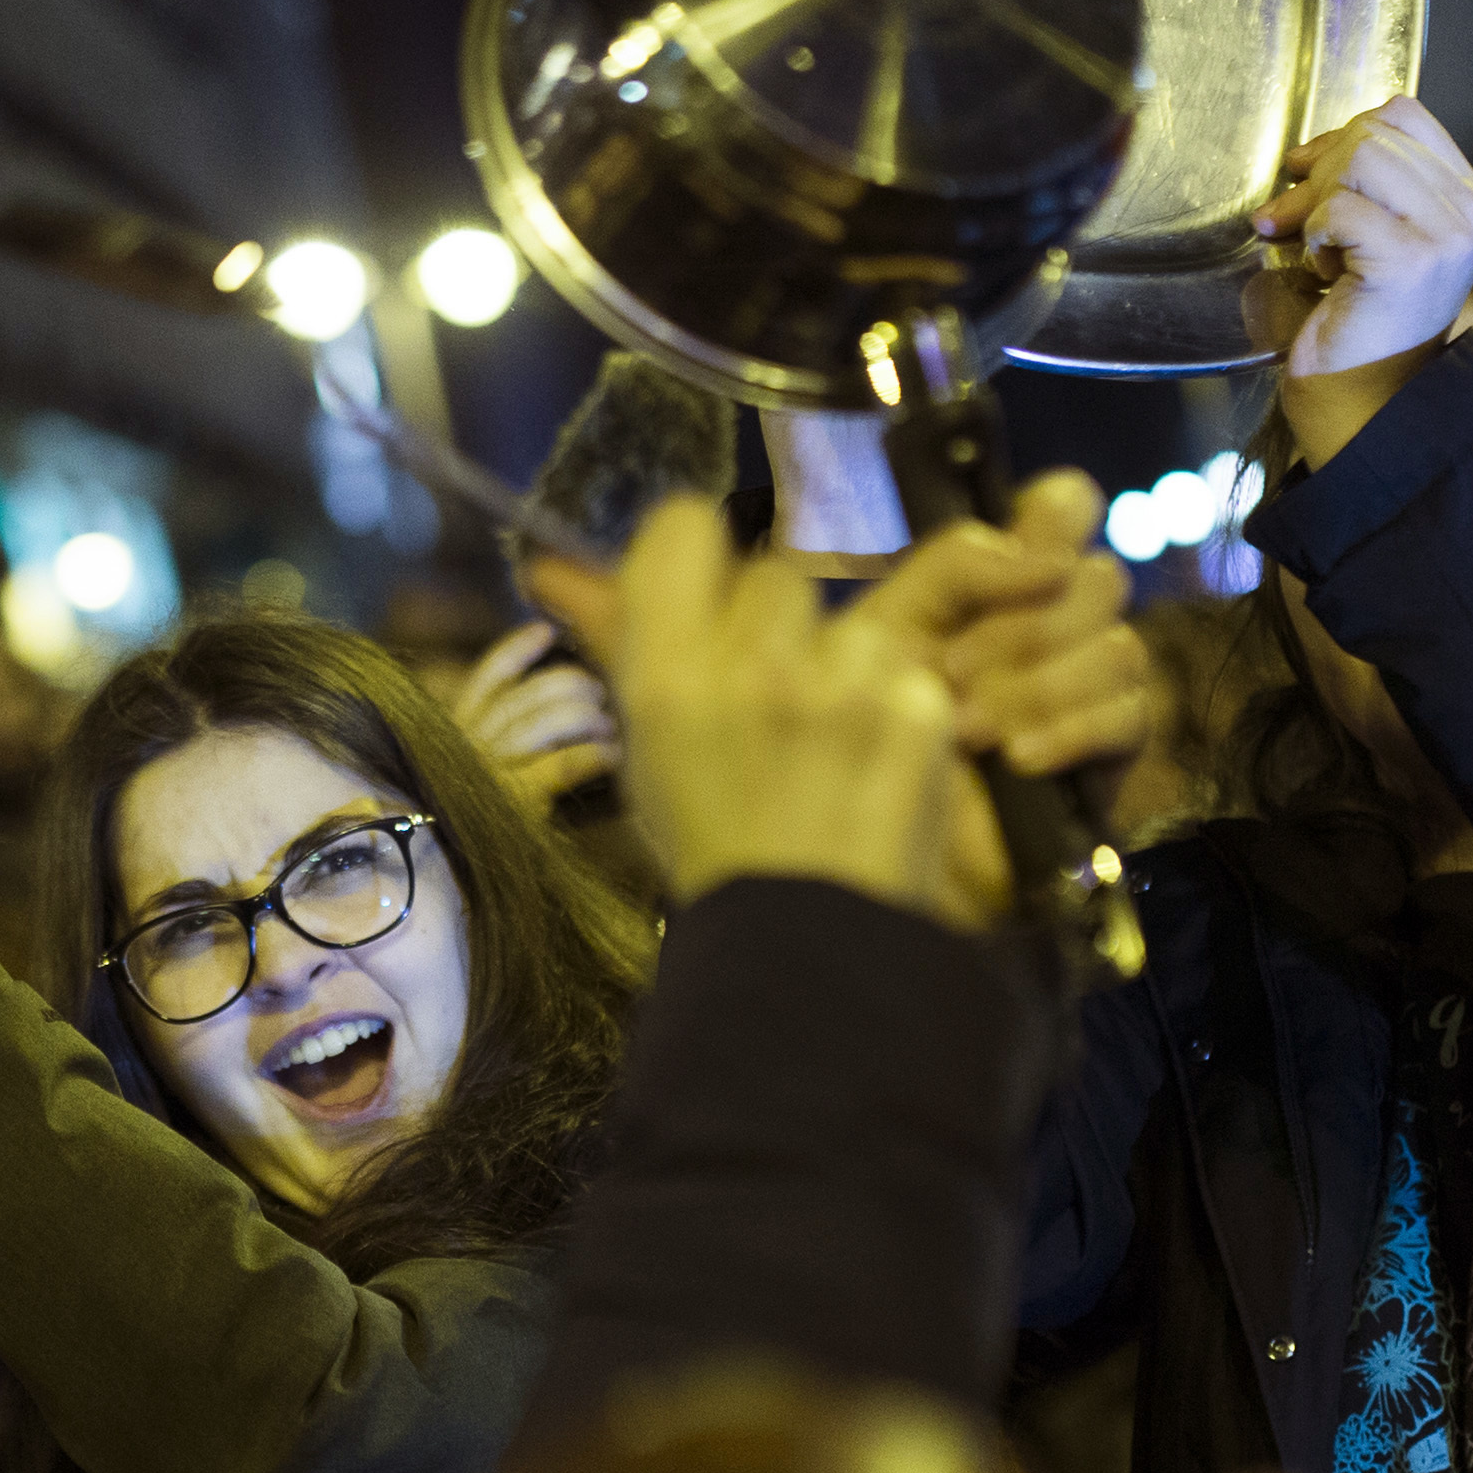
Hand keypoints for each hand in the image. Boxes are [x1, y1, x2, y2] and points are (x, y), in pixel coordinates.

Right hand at [447, 620, 620, 810]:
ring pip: (543, 722)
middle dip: (568, 684)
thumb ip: (499, 737)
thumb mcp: (474, 772)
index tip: (546, 630)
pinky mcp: (513, 803)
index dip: (517, 649)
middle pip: (524, 695)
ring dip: (585, 716)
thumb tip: (555, 701)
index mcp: (457, 734)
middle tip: (598, 691)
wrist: (451, 877)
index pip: (486, 678)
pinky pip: (561, 765)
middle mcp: (468, 747)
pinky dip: (593, 754)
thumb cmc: (477, 824)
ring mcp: (488, 774)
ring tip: (609, 724)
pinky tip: (613, 755)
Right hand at [605, 498, 962, 917]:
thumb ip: (617, 642)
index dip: (697, 554)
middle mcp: (754, 665)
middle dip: (776, 627)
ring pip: (849, 620)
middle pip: (775, 575)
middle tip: (774, 701)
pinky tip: (875, 768)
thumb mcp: (647, 751)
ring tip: (831, 746)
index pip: (684, 526)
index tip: (704, 598)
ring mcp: (844, 686)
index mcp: (669, 675)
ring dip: (843, 668)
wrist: (808, 945)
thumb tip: (553, 565)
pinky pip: (905, 672)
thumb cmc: (712, 849)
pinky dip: (896, 713)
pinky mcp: (918, 709)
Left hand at [853, 473, 1156, 923]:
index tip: (1023, 560)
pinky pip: (1130, 715)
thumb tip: (1046, 549)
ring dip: (1036, 686)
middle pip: (1098, 579)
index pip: (1066, 510)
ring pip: (1119, 647)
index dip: (1058, 517)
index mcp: (998, 585)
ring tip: (968, 733)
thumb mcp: (880, 636)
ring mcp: (1089, 692)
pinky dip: (1072, 730)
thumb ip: (951, 567)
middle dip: (1022, 629)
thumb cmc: (861, 748)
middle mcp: (1054, 627)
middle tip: (950, 678)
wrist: (872, 862)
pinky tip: (1019, 760)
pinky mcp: (1110, 759)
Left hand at [1242, 99, 1472, 472]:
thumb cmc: (1360, 320)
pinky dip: (1314, 234)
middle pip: (1374, 131)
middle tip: (1296, 222)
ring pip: (1358, 158)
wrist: (1364, 400)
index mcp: (1468, 199)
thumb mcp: (1373, 234)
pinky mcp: (1409, 261)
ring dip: (1318, 203)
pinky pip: (1339, 207)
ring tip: (1321, 250)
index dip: (1343, 135)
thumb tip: (1310, 151)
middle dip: (1319, 171)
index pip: (1402, 114)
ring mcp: (1445, 236)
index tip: (1310, 177)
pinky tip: (1324, 270)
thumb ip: (1365, 183)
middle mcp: (1469, 213)